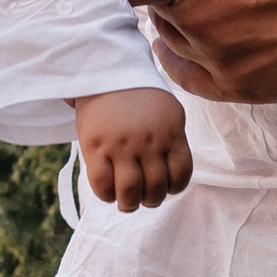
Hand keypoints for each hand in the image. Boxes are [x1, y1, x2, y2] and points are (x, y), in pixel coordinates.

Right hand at [73, 87, 193, 211]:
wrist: (105, 71)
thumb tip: (171, 177)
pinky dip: (106, 196)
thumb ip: (173, 141)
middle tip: (142, 197)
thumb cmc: (138, 96)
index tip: (163, 186)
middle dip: (150, 201)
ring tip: (125, 201)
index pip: (181, 175)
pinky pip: (102, 186)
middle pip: (156, 190)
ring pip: (130, 193)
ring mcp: (121, 145)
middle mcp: (148, 142)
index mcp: (170, 133)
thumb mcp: (167, 112)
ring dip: (129, 204)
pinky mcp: (95, 147)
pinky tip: (108, 191)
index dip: (173, 188)